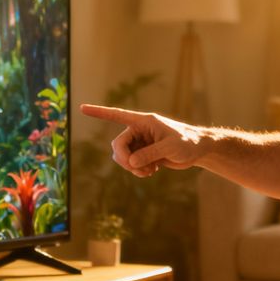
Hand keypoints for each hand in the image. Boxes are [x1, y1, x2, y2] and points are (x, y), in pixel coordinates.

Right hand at [79, 104, 204, 176]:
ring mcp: (141, 143)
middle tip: (137, 169)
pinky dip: (138, 171)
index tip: (81, 108)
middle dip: (124, 159)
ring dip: (132, 167)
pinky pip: (131, 164)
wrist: (198, 150)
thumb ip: (150, 154)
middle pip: (118, 145)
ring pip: (122, 156)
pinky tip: (152, 172)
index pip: (117, 115)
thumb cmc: (187, 143)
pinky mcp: (144, 154)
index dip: (99, 112)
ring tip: (148, 172)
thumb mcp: (170, 148)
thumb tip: (131, 163)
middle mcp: (139, 130)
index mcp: (143, 121)